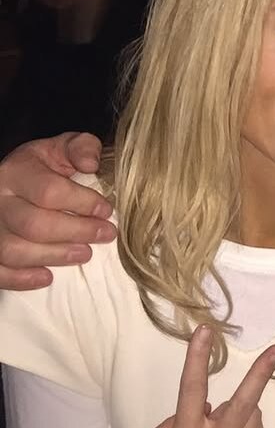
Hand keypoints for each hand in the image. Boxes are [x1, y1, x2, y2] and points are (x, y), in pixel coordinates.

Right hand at [0, 133, 111, 290]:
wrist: (14, 180)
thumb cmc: (45, 166)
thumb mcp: (63, 148)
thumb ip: (82, 148)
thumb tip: (91, 164)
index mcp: (17, 172)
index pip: (49, 191)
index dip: (82, 203)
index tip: (107, 210)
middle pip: (34, 224)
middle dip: (76, 232)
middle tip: (106, 234)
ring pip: (14, 250)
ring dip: (54, 256)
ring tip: (85, 254)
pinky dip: (20, 279)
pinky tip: (46, 278)